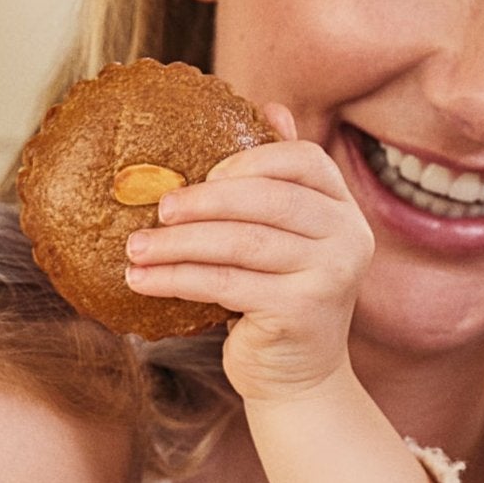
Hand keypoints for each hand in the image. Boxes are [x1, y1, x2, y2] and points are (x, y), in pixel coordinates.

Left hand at [124, 109, 374, 405]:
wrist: (298, 378)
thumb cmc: (279, 298)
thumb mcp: (285, 236)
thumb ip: (278, 179)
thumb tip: (271, 104)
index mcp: (344, 209)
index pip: (304, 161)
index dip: (251, 160)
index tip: (205, 173)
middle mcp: (349, 238)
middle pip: (268, 199)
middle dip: (203, 200)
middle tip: (156, 208)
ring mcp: (330, 275)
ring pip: (242, 242)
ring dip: (179, 243)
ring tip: (135, 247)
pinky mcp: (302, 311)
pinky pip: (228, 283)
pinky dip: (178, 279)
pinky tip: (142, 280)